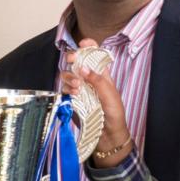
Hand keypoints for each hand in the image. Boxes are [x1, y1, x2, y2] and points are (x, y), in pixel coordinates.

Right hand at [62, 40, 131, 166]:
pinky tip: (74, 93)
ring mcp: (80, 90)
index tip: (82, 44)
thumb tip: (83, 68)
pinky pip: (65, 89)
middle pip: (77, 62)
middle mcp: (89, 80)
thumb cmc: (114, 115)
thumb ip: (97, 81)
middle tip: (72, 60)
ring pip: (68, 75)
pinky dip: (67, 88)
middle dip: (73, 58)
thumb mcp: (111, 96)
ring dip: (70, 76)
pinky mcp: (72, 100)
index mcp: (102, 75)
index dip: (89, 46)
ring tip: (77, 86)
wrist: (107, 136)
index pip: (94, 55)